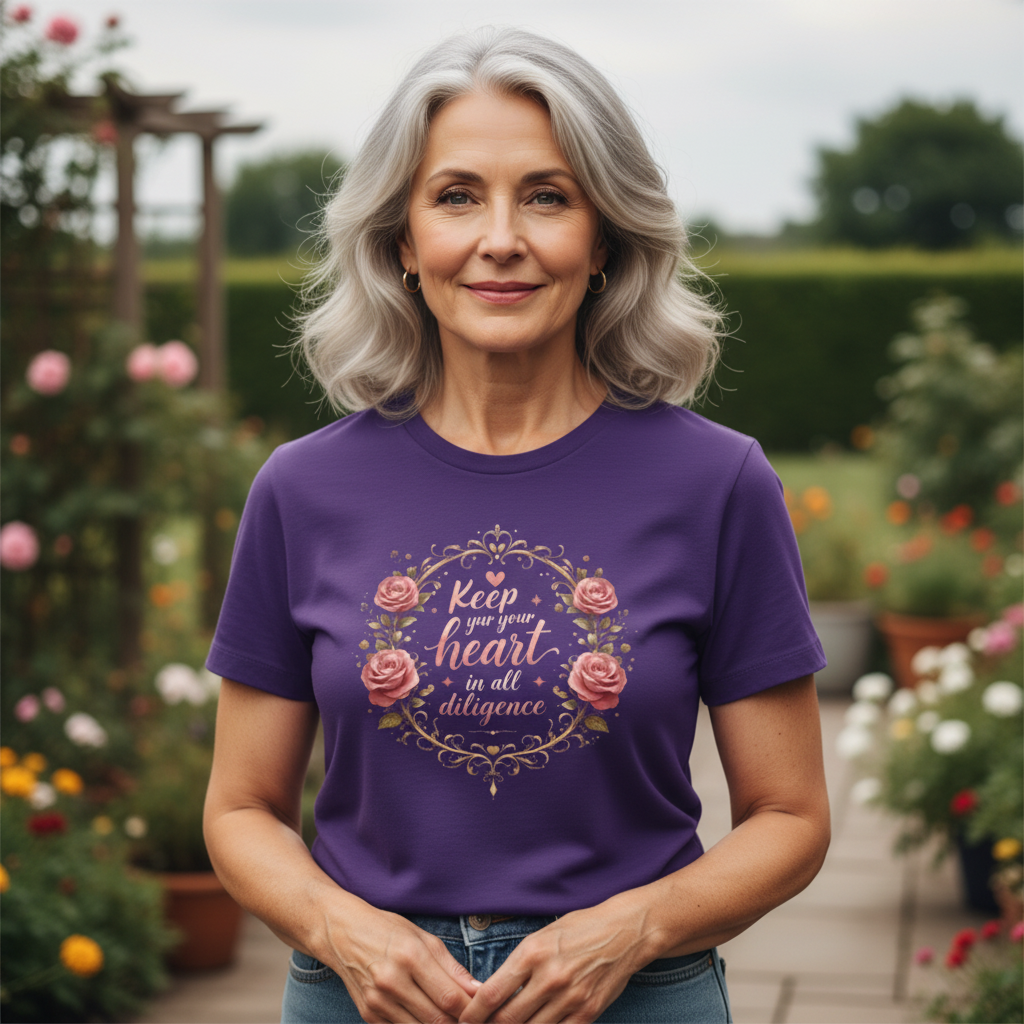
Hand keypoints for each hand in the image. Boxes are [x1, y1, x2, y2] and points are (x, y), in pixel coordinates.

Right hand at [321, 905, 481, 1022]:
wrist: (342, 933)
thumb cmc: (388, 930)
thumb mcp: (423, 938)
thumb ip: (452, 967)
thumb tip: (478, 991)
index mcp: (411, 957)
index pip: (450, 998)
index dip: (471, 1010)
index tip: (485, 1011)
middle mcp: (392, 982)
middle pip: (436, 1020)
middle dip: (458, 1023)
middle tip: (473, 1020)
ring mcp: (378, 1002)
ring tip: (451, 1018)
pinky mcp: (369, 1015)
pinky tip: (426, 1017)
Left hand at [458, 899, 651, 1022]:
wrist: (624, 932)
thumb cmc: (578, 929)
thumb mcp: (541, 937)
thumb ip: (517, 965)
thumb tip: (492, 995)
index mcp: (532, 953)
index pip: (491, 994)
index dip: (473, 1014)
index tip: (464, 1021)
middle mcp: (549, 977)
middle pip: (507, 1019)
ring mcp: (570, 998)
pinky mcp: (588, 1013)